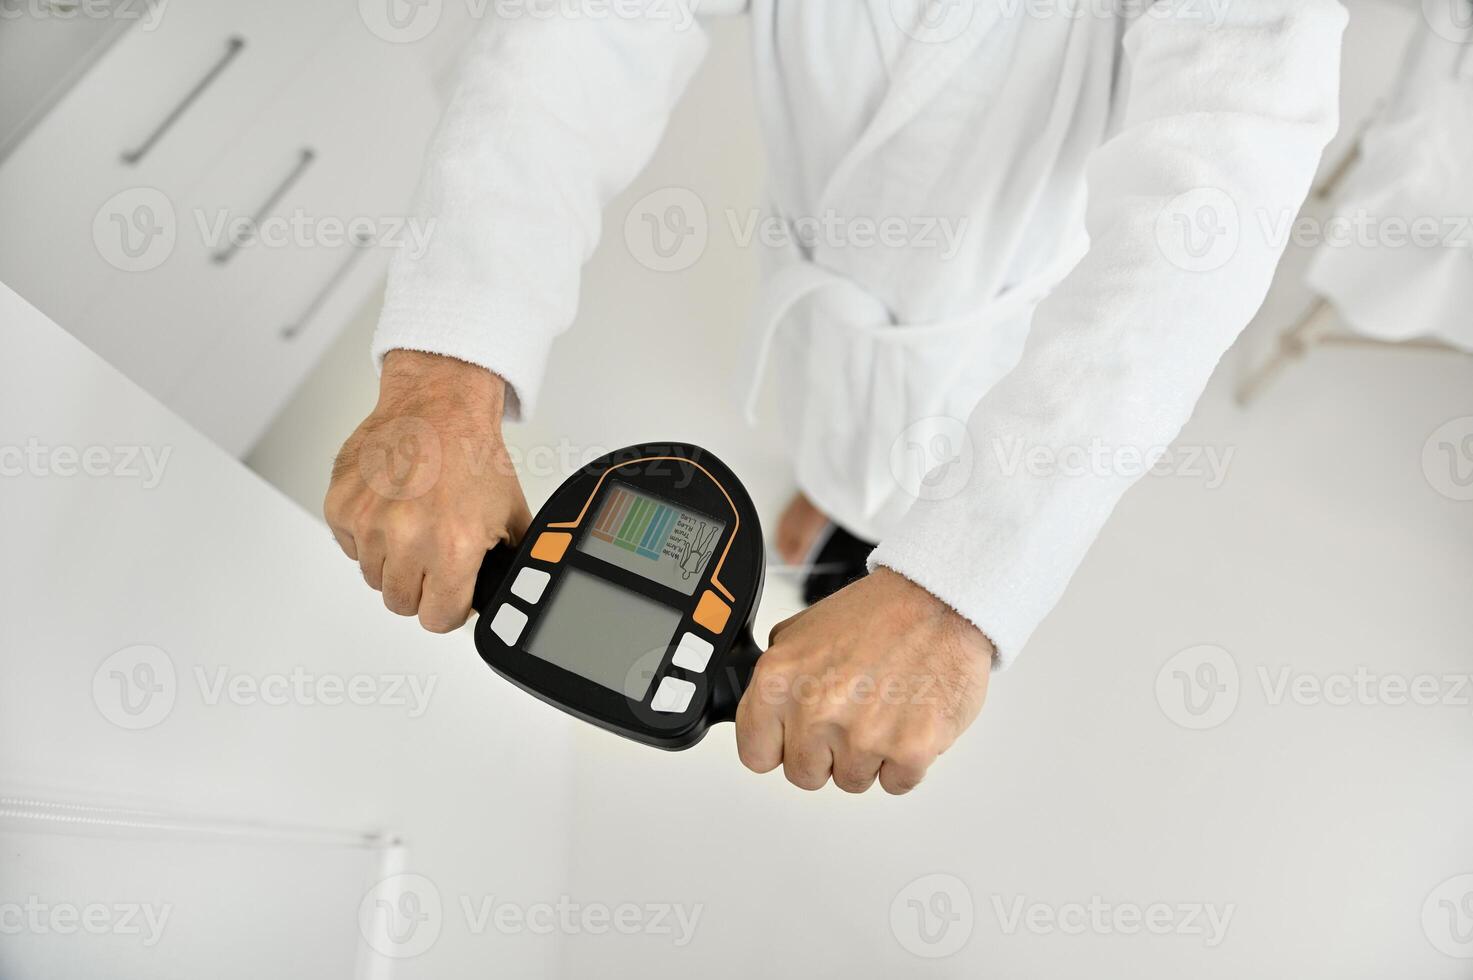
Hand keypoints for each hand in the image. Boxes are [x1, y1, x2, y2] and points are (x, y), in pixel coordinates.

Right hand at [323, 351, 530, 631]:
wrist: (438, 405)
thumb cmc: (472, 453)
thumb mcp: (510, 515)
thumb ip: (507, 563)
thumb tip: (508, 594)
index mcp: (453, 546)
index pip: (437, 619)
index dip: (448, 606)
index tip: (450, 592)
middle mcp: (407, 537)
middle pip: (402, 602)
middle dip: (420, 585)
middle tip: (433, 553)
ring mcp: (368, 522)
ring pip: (373, 577)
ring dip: (392, 561)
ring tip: (414, 524)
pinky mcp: (341, 507)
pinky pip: (351, 547)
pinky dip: (368, 536)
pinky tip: (392, 509)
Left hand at [735, 568, 992, 793]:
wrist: (939, 602)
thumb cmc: (877, 614)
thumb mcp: (802, 632)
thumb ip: (777, 680)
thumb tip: (764, 714)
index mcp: (778, 681)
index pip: (755, 754)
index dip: (780, 746)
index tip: (795, 737)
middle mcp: (816, 711)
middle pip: (804, 775)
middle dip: (826, 753)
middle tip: (849, 716)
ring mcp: (862, 735)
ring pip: (851, 781)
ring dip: (867, 756)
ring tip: (882, 709)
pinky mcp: (909, 750)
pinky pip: (895, 783)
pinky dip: (903, 760)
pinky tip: (906, 720)